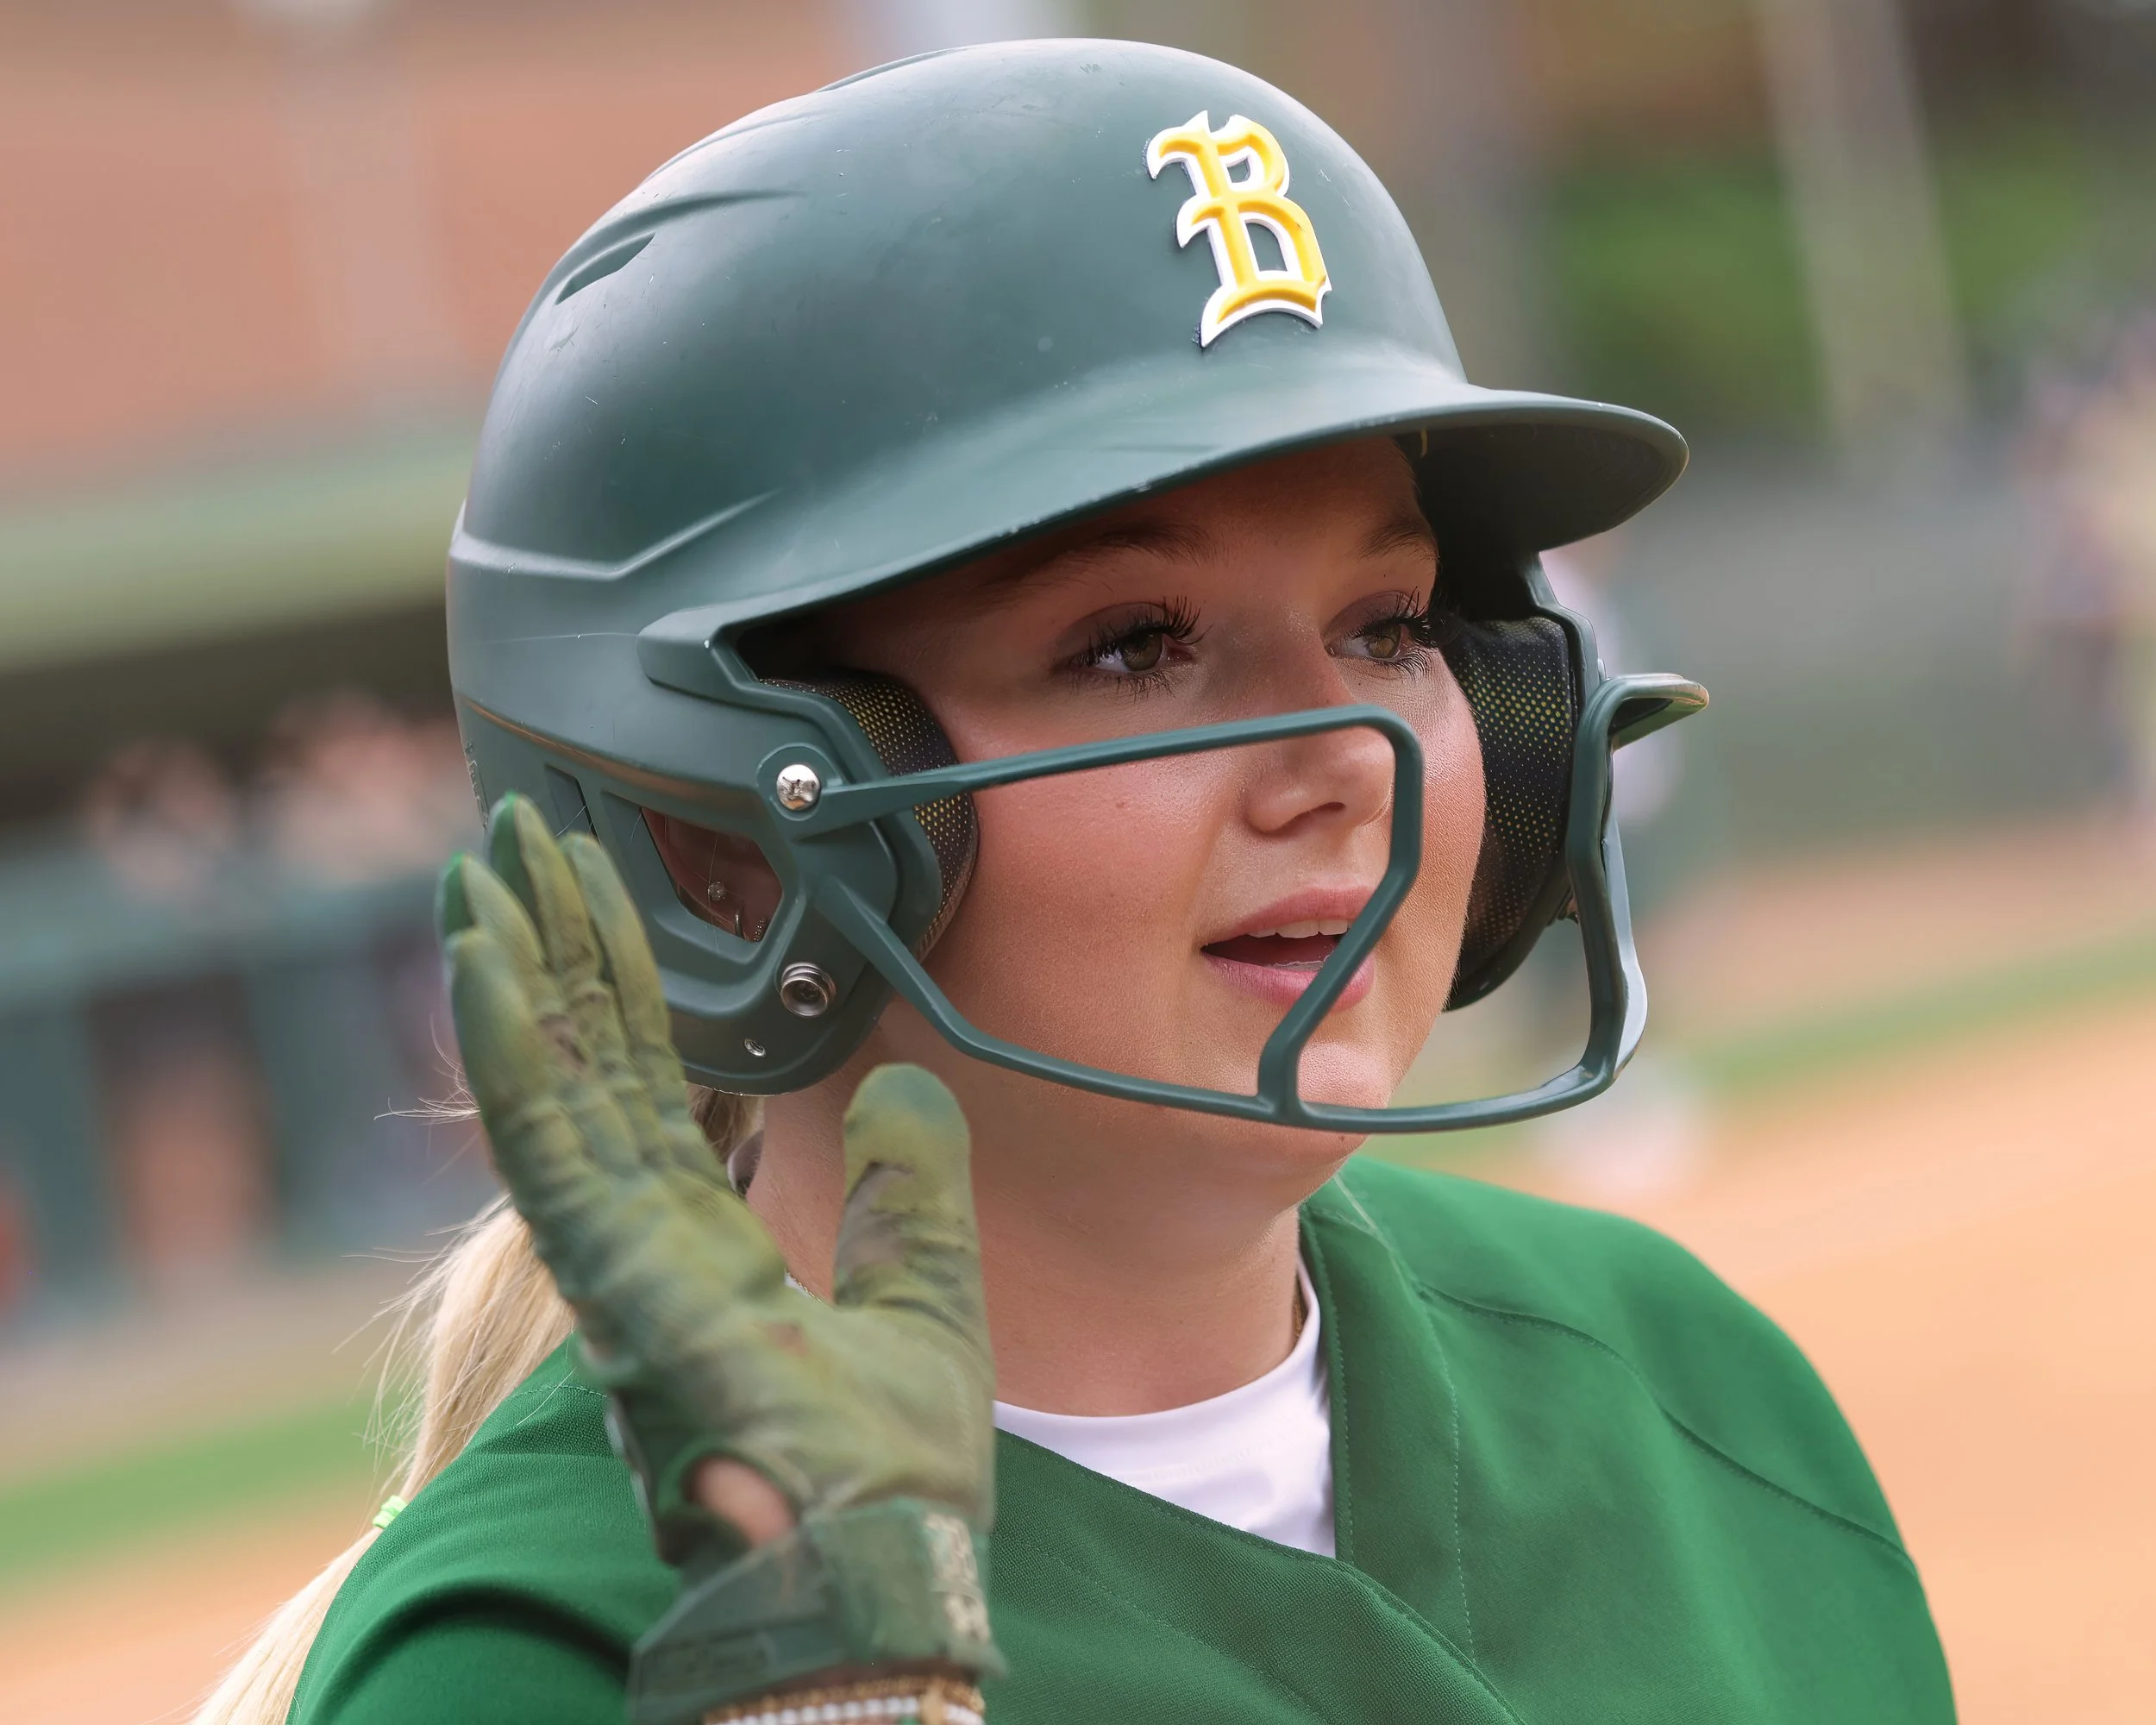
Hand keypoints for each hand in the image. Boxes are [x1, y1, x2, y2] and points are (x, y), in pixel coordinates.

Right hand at [438, 795, 995, 1569]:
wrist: (882, 1575)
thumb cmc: (889, 1473)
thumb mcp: (927, 1294)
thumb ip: (910, 1191)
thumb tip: (906, 1086)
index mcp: (698, 1242)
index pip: (639, 1084)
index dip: (613, 983)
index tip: (589, 884)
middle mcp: (638, 1243)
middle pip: (580, 1065)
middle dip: (545, 950)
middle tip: (511, 836)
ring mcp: (614, 1262)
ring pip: (546, 1088)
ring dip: (509, 972)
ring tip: (479, 866)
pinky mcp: (611, 1282)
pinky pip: (545, 1149)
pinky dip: (510, 1053)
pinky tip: (480, 964)